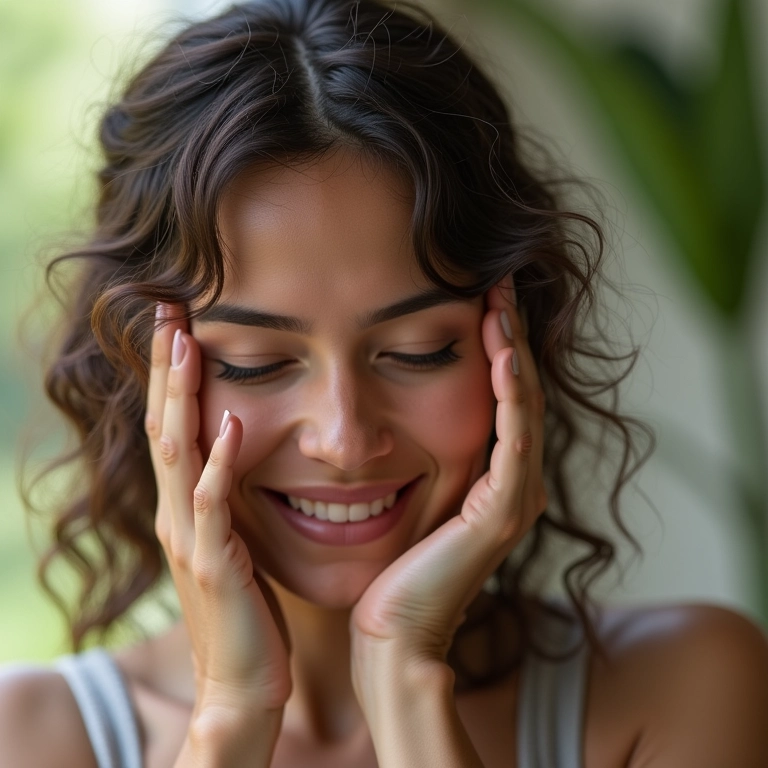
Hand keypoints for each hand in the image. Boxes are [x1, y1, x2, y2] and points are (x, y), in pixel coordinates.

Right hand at [145, 304, 291, 718]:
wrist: (241, 684)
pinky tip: (230, 424)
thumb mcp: (229, 546)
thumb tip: (236, 460)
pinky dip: (218, 462)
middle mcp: (176, 515)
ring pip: (179, 454)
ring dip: (182, 397)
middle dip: (167, 368)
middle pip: (164, 426)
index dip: (172, 378)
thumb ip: (223, 505)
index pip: (172, 427)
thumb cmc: (243, 613)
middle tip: (170, 311)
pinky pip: (213, 504)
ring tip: (188, 344)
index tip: (180, 326)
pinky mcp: (214, 563)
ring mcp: (190, 538)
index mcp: (183, 509)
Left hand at [350, 275, 546, 696]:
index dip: (495, 345)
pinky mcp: (500, 515)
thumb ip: (417, 459)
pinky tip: (500, 355)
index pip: (500, 396)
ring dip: (512, 354)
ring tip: (500, 302)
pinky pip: (512, 443)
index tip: (478, 296)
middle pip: (517, 393)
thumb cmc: (392, 573)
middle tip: (495, 281)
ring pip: (521, 409)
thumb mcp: (408, 499)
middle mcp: (511, 484)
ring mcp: (511, 499)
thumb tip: (389, 414)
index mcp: (492, 478)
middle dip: (507, 336)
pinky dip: (509, 398)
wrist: (392, 638)